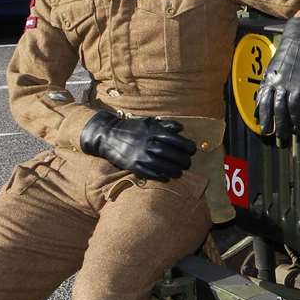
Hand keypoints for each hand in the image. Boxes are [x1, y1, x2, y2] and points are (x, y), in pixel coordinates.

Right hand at [80, 113, 195, 180]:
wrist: (107, 134)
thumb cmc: (131, 128)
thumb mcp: (147, 122)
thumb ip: (165, 125)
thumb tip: (181, 128)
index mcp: (151, 130)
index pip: (173, 139)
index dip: (185, 145)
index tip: (192, 149)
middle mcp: (145, 142)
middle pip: (168, 153)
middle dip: (181, 159)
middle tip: (188, 162)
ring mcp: (138, 154)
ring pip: (160, 164)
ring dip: (173, 170)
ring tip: (180, 172)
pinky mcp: (131, 165)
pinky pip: (148, 172)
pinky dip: (159, 175)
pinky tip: (166, 177)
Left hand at [255, 17, 299, 138]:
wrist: (299, 42)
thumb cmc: (283, 59)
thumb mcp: (269, 72)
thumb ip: (265, 90)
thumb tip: (258, 109)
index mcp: (270, 82)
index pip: (265, 104)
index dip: (265, 119)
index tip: (265, 131)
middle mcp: (282, 84)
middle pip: (280, 110)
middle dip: (280, 126)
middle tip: (281, 138)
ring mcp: (296, 85)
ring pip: (294, 109)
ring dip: (295, 123)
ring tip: (296, 133)